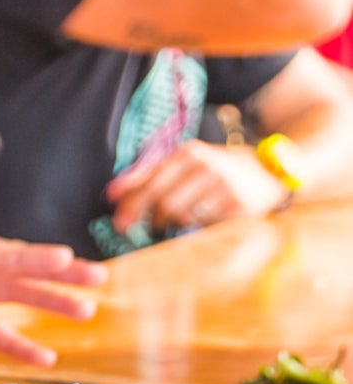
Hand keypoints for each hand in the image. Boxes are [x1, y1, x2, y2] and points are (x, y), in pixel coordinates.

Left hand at [106, 140, 289, 240]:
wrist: (273, 171)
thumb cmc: (221, 170)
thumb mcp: (188, 162)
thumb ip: (148, 175)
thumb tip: (111, 194)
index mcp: (189, 153)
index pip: (151, 183)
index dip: (132, 206)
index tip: (118, 222)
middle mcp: (207, 167)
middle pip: (165, 204)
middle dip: (152, 220)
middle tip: (150, 228)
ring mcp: (226, 187)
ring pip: (185, 217)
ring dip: (176, 226)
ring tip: (181, 223)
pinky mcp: (241, 208)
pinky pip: (206, 227)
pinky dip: (198, 230)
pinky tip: (203, 224)